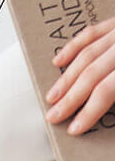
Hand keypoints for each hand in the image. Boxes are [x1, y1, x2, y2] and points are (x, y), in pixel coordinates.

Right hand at [44, 17, 114, 133]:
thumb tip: (107, 111)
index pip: (106, 90)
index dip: (89, 112)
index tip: (75, 128)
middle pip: (91, 74)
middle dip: (70, 99)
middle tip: (54, 116)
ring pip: (87, 55)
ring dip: (66, 78)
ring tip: (53, 96)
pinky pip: (92, 32)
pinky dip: (73, 47)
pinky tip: (59, 62)